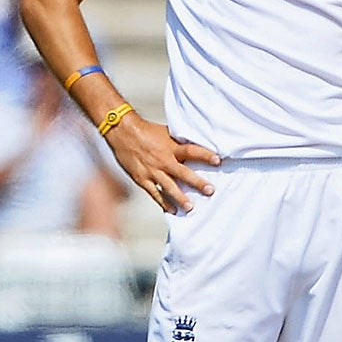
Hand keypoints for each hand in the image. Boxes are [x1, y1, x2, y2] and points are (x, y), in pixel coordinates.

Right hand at [105, 113, 220, 213]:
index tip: (218, 160)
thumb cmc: (146, 131)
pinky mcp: (142, 179)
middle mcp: (163, 160)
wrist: (122, 132)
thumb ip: (179, 143)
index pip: (192, 151)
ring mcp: (152, 171)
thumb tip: (196, 148)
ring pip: (169, 187)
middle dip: (197, 182)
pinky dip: (163, 202)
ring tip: (191, 207)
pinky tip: (172, 210)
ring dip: (180, 198)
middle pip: (183, 173)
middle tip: (210, 191)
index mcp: (171, 146)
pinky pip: (154, 193)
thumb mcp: (166, 133)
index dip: (205, 155)